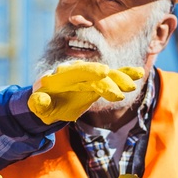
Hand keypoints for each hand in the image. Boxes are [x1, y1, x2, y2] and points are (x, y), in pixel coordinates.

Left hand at [27, 62, 142, 124]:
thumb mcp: (37, 107)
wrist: (49, 101)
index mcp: (61, 75)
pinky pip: (113, 77)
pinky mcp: (98, 82)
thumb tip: (40, 101)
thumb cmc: (43, 104)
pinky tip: (139, 73)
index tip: (105, 72)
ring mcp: (89, 76)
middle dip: (108, 81)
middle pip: (94, 74)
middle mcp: (77, 71)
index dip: (91, 71)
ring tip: (132, 86)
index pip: (76, 71)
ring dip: (120, 79)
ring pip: (107, 75)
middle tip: (120, 92)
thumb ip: (38, 104)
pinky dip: (125, 74)